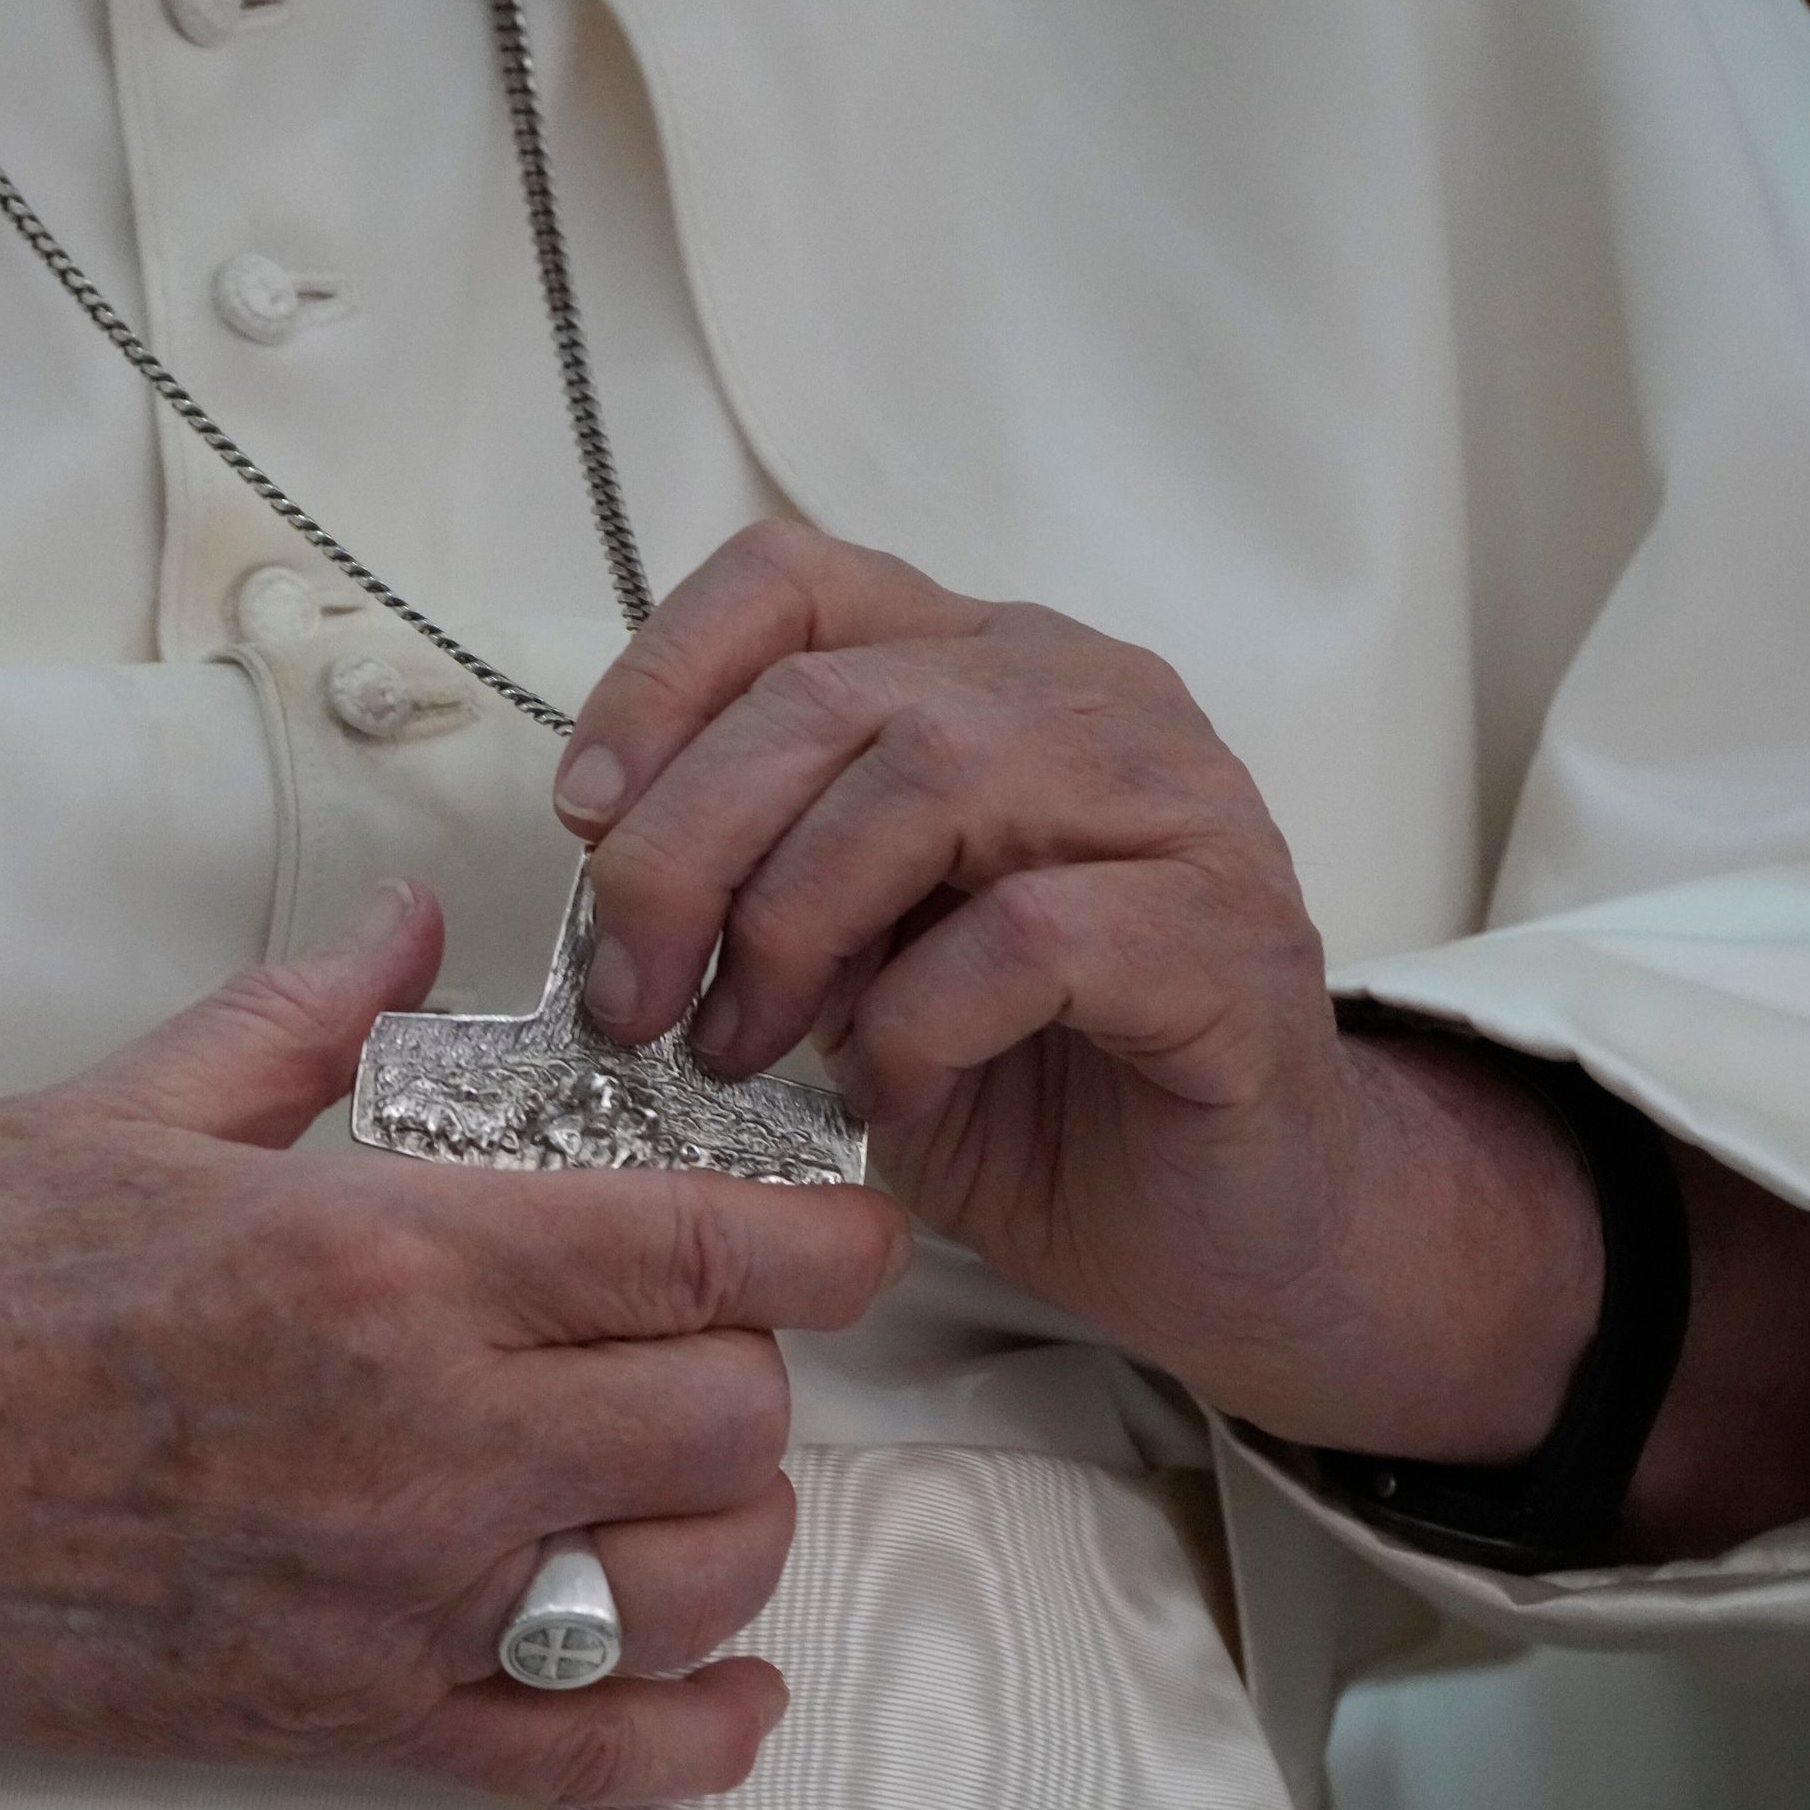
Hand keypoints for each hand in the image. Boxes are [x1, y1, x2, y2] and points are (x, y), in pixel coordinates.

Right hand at [0, 882, 911, 1805]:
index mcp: (376, 1258)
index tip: (849, 1222)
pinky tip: (715, 1689)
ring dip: (726, 1527)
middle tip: (695, 1329)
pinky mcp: (337, 1725)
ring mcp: (387, 1602)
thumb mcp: (112, 1107)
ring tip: (675, 1473)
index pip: (702, 1249)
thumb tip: (406, 929)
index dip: (823, 1236)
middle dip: (752, 1366)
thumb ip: (299, 1020)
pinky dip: (686, 1736)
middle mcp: (416, 1439)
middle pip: (736, 1419)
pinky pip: (583, 1765)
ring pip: (695, 1584)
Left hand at [557, 521, 1600, 1461]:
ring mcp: (1174, 804)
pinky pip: (1032, 934)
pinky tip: (881, 1096)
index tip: (583, 820)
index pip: (792, 579)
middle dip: (684, 850)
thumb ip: (756, 882)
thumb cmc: (1021, 1085)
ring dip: (788, 931)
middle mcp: (1084, 695)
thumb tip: (612, 869)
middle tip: (626, 995)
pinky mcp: (1227, 935)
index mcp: (979, 667)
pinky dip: (916, 1022)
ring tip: (739, 1053)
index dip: (658, 681)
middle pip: (830, 694)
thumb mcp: (844, 963)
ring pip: (932, 783)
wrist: (1218, 1230)